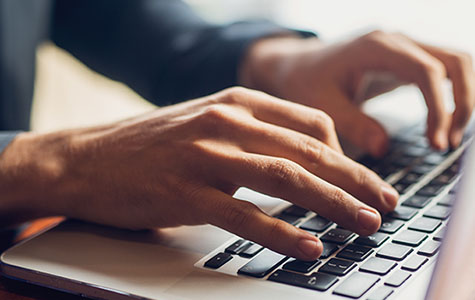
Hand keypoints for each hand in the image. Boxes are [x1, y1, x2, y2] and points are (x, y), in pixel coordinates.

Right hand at [0, 87, 397, 259]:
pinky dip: (283, 233)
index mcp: (236, 101)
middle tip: (385, 203)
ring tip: (364, 225)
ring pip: (284, 179)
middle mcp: (225, 121)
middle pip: (307, 151)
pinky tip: (309, 247)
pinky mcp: (185, 192)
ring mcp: (204, 156)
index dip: (347, 154)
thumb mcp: (206, 122)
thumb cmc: (152, 145)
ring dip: (331, 204)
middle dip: (354, 180)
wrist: (87, 158)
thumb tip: (297, 158)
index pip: (311, 123)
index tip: (366, 179)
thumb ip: (251, 133)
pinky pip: (245, 214)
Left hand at [241, 31, 474, 155]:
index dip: (439, 108)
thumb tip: (383, 148)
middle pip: (455, 61)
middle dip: (463, 103)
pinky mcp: (406, 60)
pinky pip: (444, 71)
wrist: (299, 65)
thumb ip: (351, 123)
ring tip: (446, 139)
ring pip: (456, 63)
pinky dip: (454, 95)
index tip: (435, 143)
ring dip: (463, 99)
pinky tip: (443, 124)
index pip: (426, 71)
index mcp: (376, 47)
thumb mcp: (321, 104)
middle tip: (446, 144)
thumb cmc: (306, 82)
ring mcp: (405, 47)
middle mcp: (397, 41)